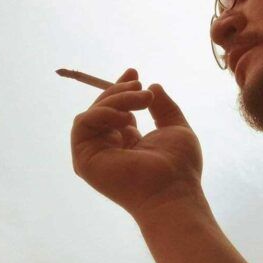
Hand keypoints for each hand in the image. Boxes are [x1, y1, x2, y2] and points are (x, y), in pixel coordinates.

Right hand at [70, 68, 203, 220]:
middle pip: (103, 107)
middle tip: (143, 89)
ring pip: (94, 112)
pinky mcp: (84, 159)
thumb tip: (153, 86)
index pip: (115, 109)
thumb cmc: (179, 167)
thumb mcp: (175, 128)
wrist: (172, 191)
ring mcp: (95, 154)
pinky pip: (83, 123)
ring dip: (118, 99)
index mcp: (127, 141)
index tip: (134, 72)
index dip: (121, 88)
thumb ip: (164, 107)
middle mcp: (108, 147)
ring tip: (143, 100)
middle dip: (122, 91)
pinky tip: (126, 119)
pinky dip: (103, 113)